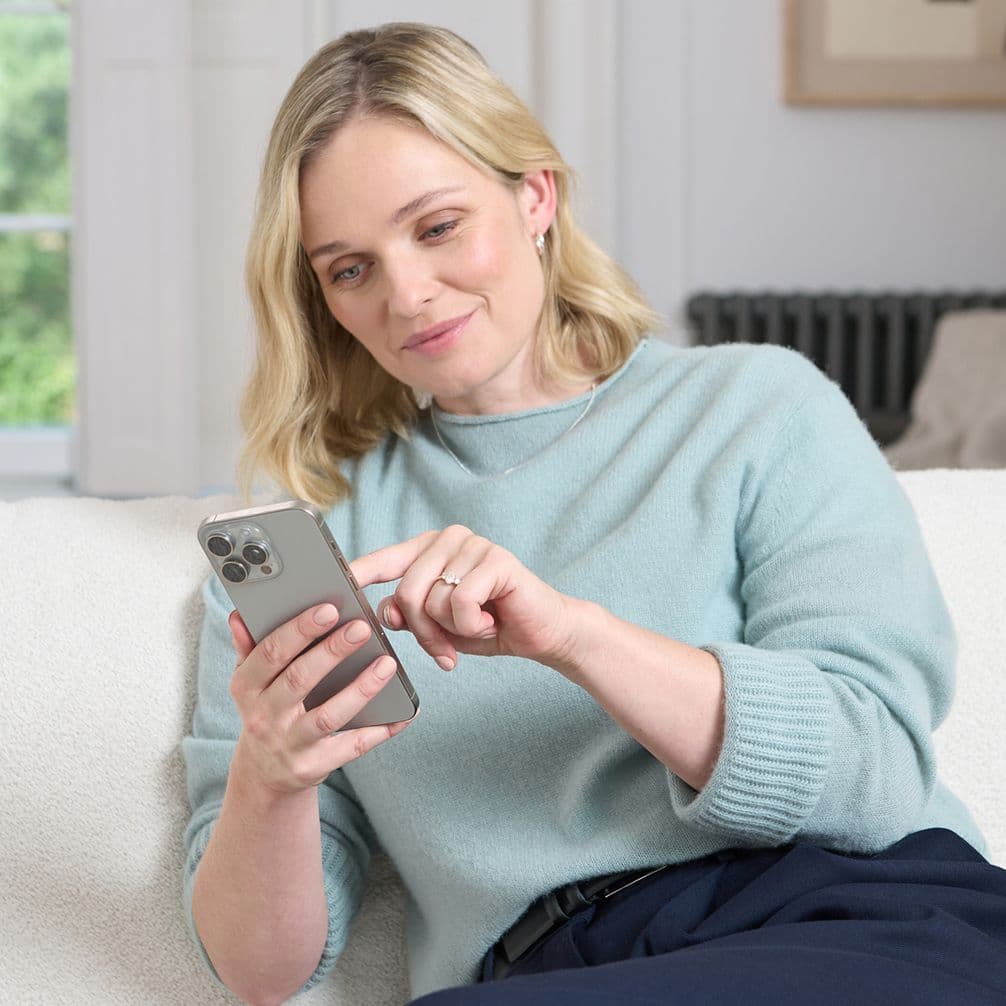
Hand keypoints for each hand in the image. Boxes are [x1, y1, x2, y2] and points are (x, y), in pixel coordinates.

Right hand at [227, 604, 413, 792]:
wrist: (263, 773)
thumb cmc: (266, 709)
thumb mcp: (250, 682)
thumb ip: (250, 648)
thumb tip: (240, 614)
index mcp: (246, 688)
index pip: (270, 654)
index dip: (298, 630)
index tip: (329, 609)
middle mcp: (264, 717)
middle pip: (299, 680)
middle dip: (332, 651)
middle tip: (362, 627)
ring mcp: (289, 745)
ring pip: (328, 716)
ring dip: (361, 689)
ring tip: (387, 663)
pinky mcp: (313, 767)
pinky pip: (351, 747)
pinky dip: (380, 731)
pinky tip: (404, 714)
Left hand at [351, 525, 576, 671]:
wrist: (543, 633)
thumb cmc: (488, 626)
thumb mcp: (439, 626)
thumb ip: (409, 616)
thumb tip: (383, 612)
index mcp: (429, 549)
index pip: (384, 559)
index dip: (357, 573)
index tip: (331, 583)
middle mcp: (448, 539)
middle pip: (406, 591)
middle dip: (422, 632)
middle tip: (445, 650)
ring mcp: (473, 545)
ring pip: (432, 600)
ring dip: (450, 631)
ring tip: (476, 628)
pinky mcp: (496, 560)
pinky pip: (460, 603)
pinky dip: (472, 625)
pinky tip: (492, 619)